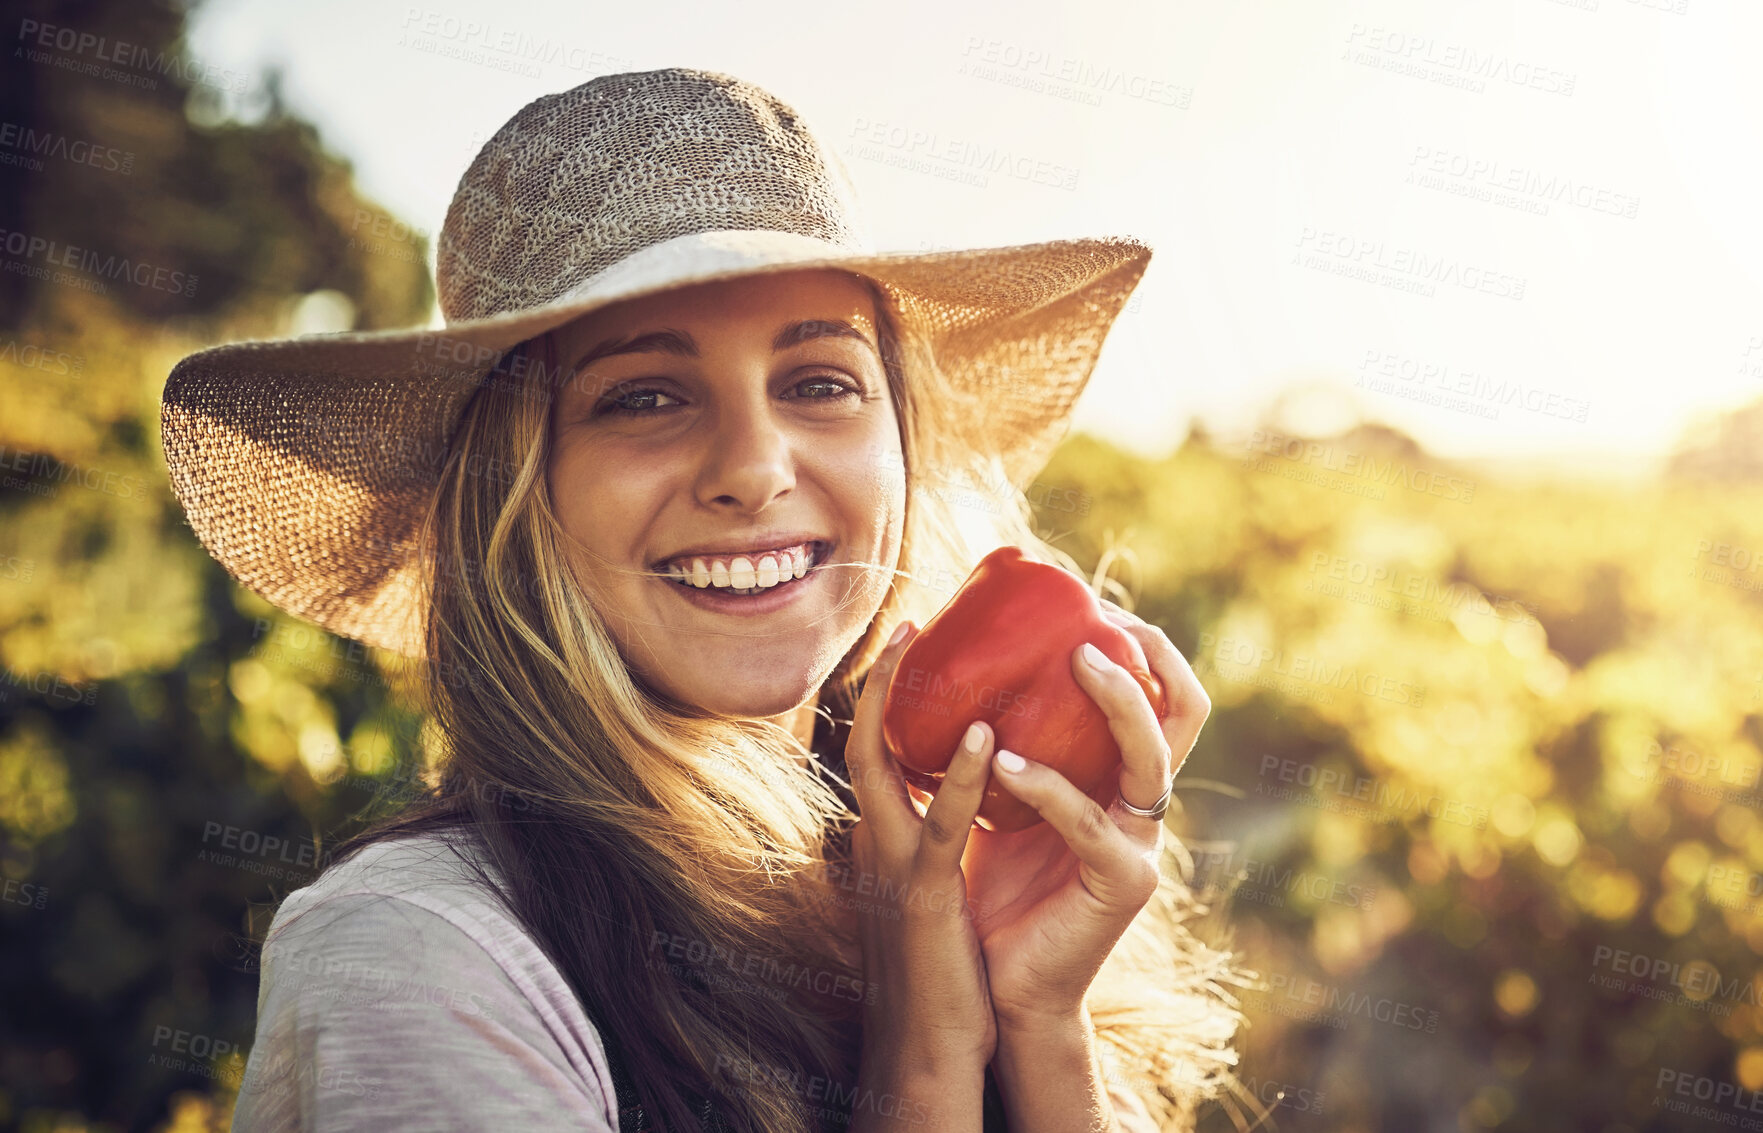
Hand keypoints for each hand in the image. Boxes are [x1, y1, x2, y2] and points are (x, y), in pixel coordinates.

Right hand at [845, 621, 999, 1078]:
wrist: (928, 1048)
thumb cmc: (941, 971)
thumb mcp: (931, 888)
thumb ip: (935, 840)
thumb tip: (961, 795)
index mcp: (882, 839)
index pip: (873, 752)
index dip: (882, 697)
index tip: (910, 643)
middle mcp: (875, 842)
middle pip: (859, 741)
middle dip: (877, 680)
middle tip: (910, 622)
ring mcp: (891, 867)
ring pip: (877, 766)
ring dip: (894, 702)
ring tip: (920, 644)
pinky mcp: (923, 896)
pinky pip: (939, 825)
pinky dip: (960, 777)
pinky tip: (987, 735)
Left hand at [954, 603, 1210, 1029]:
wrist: (996, 978)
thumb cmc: (994, 880)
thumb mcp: (999, 792)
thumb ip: (1000, 737)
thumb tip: (953, 659)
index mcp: (1121, 779)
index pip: (1166, 698)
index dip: (1149, 646)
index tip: (1097, 604)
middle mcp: (1144, 806)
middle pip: (1180, 714)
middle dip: (1149, 659)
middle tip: (1097, 624)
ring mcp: (1141, 845)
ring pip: (1152, 759)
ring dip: (1116, 702)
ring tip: (1074, 662)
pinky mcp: (1121, 884)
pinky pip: (1088, 822)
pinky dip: (1047, 785)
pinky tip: (1002, 763)